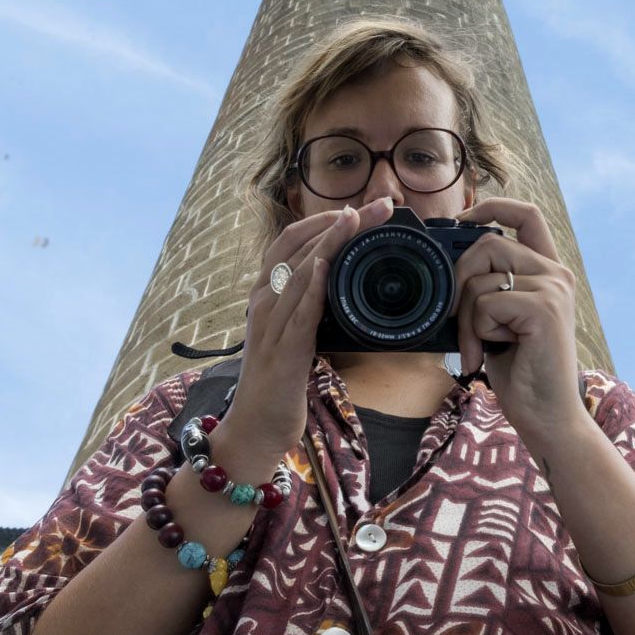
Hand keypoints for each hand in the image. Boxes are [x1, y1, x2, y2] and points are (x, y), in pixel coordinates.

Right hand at [227, 196, 396, 454]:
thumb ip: (308, 307)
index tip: (358, 208)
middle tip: (379, 205)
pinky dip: (313, 286)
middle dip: (341, 222)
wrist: (254, 429)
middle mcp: (263, 303)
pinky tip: (328, 266)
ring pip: (301, 271)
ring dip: (333, 242)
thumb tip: (338, 283)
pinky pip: (299, 313)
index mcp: (265, 296)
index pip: (290, 241)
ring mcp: (270, 326)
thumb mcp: (293, 334)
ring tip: (359, 219)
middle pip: (301, 247)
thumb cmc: (278, 382)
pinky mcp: (283, 352)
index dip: (322, 219)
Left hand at [452, 198, 585, 447]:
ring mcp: (553, 290)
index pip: (526, 214)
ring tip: (477, 348)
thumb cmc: (521, 371)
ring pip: (481, 278)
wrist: (546, 416)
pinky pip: (486, 304)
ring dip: (465, 319)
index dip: (492, 206)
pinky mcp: (545, 310)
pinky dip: (475, 332)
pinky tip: (488, 354)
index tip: (462, 218)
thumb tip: (448, 269)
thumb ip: (489, 289)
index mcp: (548, 272)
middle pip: (488, 244)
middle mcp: (556, 274)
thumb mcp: (501, 321)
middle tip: (456, 321)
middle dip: (458, 280)